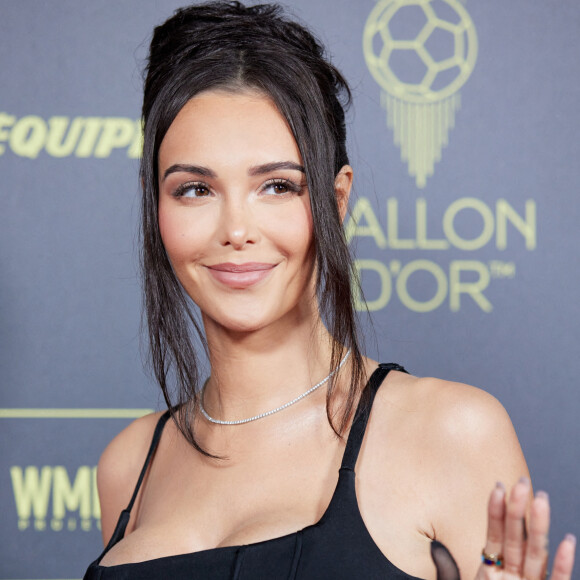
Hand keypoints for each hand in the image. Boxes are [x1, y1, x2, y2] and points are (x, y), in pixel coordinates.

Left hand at [431, 478, 575, 579]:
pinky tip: (567, 541)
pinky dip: (562, 564)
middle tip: (521, 481)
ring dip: (539, 526)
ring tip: (540, 498)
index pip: (493, 535)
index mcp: (492, 571)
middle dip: (518, 510)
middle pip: (515, 538)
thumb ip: (447, 574)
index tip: (496, 486)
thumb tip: (436, 551)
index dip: (494, 512)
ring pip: (535, 554)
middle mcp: (514, 577)